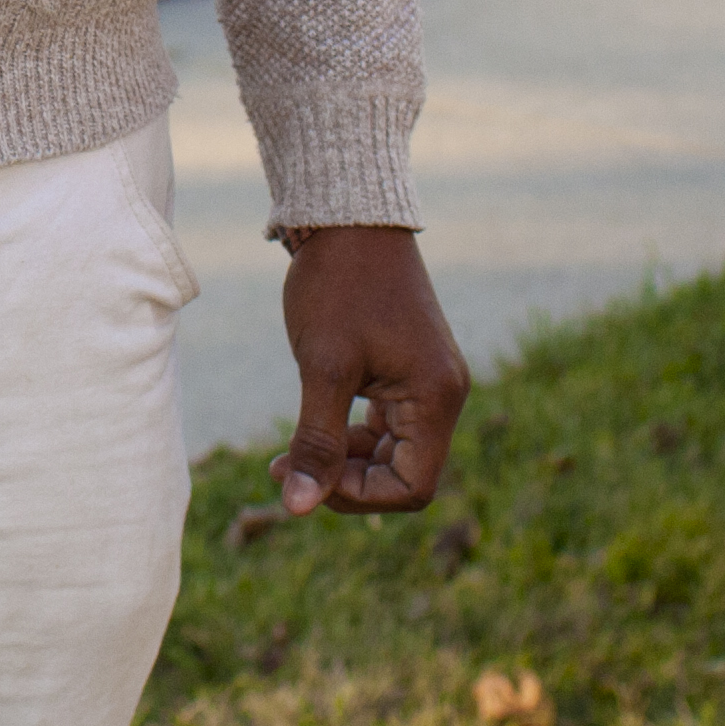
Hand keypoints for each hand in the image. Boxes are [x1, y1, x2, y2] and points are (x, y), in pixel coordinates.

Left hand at [272, 225, 464, 517]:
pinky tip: (311, 421)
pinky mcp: (408, 370)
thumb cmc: (338, 285)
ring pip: (391, 453)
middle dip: (343, 480)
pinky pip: (385, 425)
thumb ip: (316, 441)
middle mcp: (443, 394)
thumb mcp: (323, 368)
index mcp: (435, 397)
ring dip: (343, 460)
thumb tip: (298, 508)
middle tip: (281, 466)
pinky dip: (349, 434)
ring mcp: (428, 382)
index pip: (411, 487)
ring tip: (288, 450)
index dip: (356, 496)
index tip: (304, 475)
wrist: (348, 218)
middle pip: (402, 475)